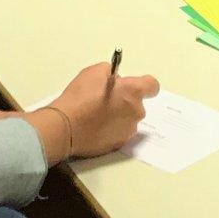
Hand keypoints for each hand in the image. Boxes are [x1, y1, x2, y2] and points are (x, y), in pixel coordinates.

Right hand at [42, 61, 159, 161]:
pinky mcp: (118, 144)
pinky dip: (110, 130)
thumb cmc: (81, 97)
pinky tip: (94, 127)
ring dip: (118, 116)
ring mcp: (128, 130)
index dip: (143, 84)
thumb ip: (110, 72)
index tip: (131, 86)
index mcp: (133, 92)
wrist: (66, 126)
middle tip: (105, 100)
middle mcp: (136, 112)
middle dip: (125, 102)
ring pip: (127, 120)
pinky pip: (118, 133)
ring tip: (97, 115)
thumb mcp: (94, 72)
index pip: (152, 85)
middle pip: (137, 104)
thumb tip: (115, 79)